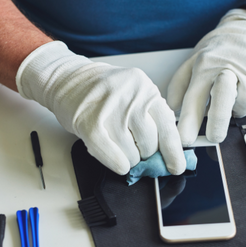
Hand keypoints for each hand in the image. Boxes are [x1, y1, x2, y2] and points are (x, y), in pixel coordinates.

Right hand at [16, 41, 185, 174]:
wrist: (68, 79)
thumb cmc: (104, 93)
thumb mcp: (135, 96)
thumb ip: (152, 119)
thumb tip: (166, 153)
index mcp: (148, 89)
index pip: (168, 127)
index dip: (174, 152)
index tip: (176, 167)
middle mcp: (132, 96)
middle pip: (150, 143)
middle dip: (144, 154)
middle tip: (134, 147)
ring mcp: (111, 108)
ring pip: (131, 152)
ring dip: (127, 159)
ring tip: (119, 147)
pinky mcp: (90, 121)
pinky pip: (110, 153)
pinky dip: (116, 163)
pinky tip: (118, 164)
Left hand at [167, 9, 245, 145]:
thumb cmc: (219, 50)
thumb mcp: (192, 61)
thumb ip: (179, 85)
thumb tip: (173, 110)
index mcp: (205, 66)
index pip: (195, 98)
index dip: (189, 122)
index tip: (185, 140)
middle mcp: (228, 69)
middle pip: (223, 98)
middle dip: (217, 121)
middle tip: (214, 138)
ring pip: (244, 104)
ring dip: (236, 109)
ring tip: (232, 97)